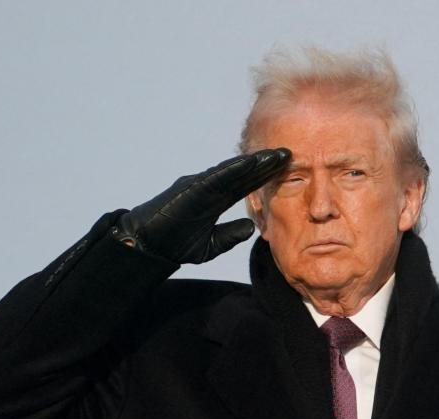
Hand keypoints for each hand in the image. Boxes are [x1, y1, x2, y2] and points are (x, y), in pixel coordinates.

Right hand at [113, 149, 291, 263]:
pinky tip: (250, 163)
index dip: (266, 176)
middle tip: (288, 154)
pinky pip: (216, 177)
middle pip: (244, 174)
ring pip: (233, 171)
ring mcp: (200, 186)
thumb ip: (230, 235)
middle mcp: (209, 188)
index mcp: (216, 199)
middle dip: (265, 165)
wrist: (150, 246)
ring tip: (275, 155)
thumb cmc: (176, 243)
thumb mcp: (212, 244)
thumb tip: (251, 228)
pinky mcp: (191, 189)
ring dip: (255, 163)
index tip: (287, 169)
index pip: (246, 185)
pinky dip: (233, 170)